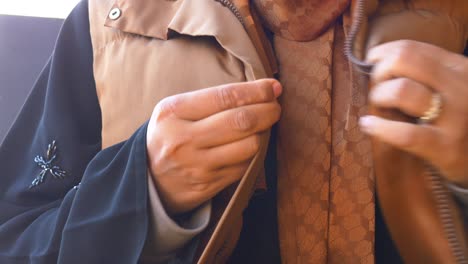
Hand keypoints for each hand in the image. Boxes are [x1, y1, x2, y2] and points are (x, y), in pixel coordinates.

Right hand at [146, 79, 281, 214]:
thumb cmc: (168, 136)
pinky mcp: (208, 185)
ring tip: (263, 126)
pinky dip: (255, 154)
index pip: (225, 97)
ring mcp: (197, 165)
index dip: (256, 91)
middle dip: (268, 111)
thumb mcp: (175, 111)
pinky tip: (252, 145)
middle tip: (276, 106)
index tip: (273, 87)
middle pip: (241, 121)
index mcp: (173, 112)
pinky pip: (245, 166)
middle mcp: (184, 139)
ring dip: (264, 133)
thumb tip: (258, 91)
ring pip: (249, 146)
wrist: (147, 180)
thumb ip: (209, 100)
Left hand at [359, 40, 467, 186]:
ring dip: (379, 96)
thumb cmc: (461, 120)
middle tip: (377, 87)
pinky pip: (405, 134)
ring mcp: (455, 117)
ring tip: (377, 107)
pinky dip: (379, 127)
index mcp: (459, 68)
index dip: (383, 53)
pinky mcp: (446, 147)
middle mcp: (460, 87)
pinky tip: (368, 125)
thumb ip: (427, 72)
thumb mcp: (453, 87)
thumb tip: (381, 59)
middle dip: (380, 71)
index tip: (372, 63)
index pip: (410, 48)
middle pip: (403, 61)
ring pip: (402, 90)